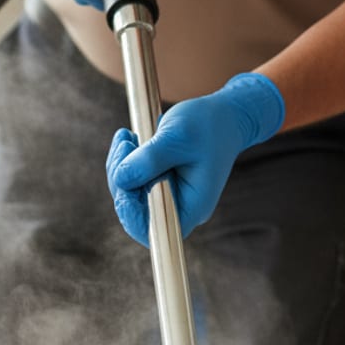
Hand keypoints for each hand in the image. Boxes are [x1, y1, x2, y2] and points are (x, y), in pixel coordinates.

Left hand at [105, 73, 284, 246]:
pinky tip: (128, 140)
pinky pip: (132, 182)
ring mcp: (167, 198)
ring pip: (129, 195)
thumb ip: (150, 159)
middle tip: (125, 143)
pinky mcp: (158, 185)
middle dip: (121, 181)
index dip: (132, 215)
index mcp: (192, 207)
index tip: (123, 185)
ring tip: (127, 137)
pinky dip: (124, 163)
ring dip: (119, 168)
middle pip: (136, 212)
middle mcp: (179, 208)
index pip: (155, 229)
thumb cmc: (208, 125)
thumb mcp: (178, 136)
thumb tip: (121, 179)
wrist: (224, 116)